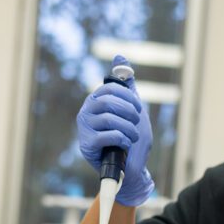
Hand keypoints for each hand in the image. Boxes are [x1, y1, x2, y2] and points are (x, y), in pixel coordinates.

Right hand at [75, 54, 154, 205]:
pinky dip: (123, 139)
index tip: (138, 108)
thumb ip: (126, 85)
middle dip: (129, 112)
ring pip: (109, 119)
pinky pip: (107, 135)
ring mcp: (84, 129)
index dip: (128, 96)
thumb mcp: (132, 108)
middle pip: (108, 101)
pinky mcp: (87, 145)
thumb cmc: (131, 137)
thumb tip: (120, 55)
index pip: (109, 88)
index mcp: (95, 100)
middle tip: (137, 122)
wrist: (131, 168)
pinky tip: (126, 144)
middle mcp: (86, 112)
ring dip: (129, 128)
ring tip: (134, 136)